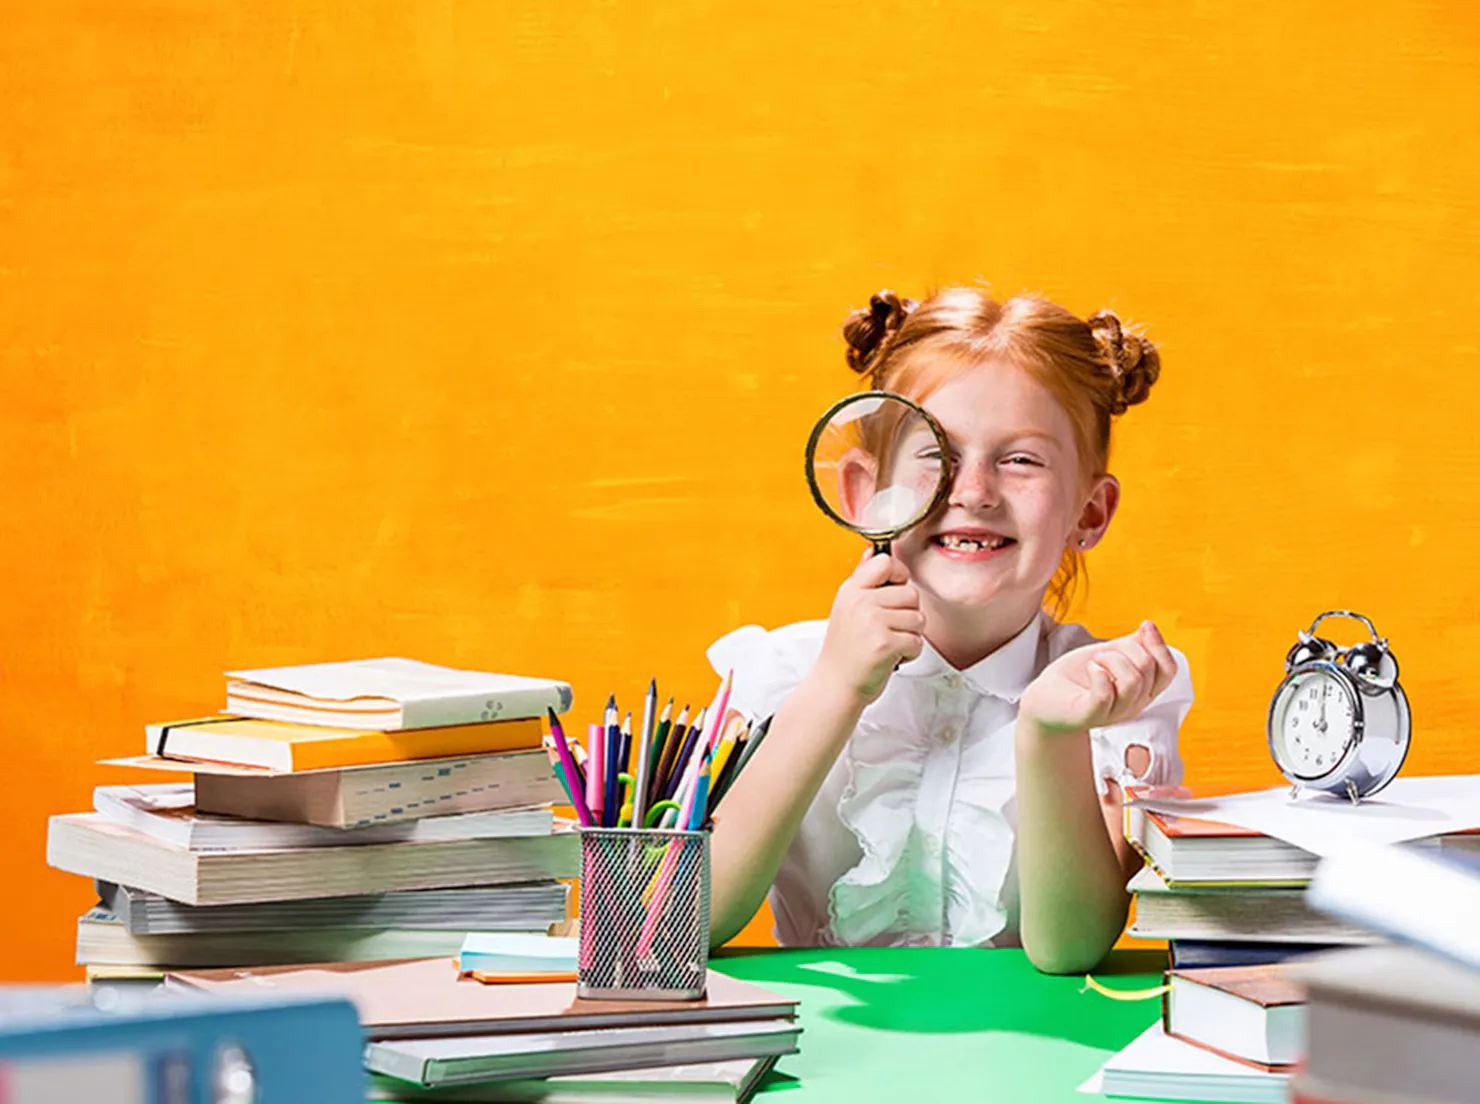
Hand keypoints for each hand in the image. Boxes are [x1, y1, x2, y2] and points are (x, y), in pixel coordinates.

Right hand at [815, 550, 924, 705]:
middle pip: (911, 594)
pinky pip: (917, 642)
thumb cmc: (845, 649)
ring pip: (918, 619)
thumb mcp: (847, 607)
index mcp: (851, 590)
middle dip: (907, 615)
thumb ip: (863, 581)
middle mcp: (861, 602)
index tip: (894, 591)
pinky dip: (909, 654)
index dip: (899, 575)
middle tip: (888, 629)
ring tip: (888, 643)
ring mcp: (873, 622)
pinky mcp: (885, 644)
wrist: (835, 684)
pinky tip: (891, 657)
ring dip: (910, 636)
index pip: (885, 562)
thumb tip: (872, 552)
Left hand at [1018, 621, 1176, 735]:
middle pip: (1150, 669)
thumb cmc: (1075, 678)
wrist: (1044, 701)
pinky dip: (1098, 673)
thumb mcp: (1108, 654)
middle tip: (1103, 653)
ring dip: (1112, 659)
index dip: (1160, 645)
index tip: (1145, 626)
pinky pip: (1105, 695)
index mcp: (1142, 690)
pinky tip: (1090, 668)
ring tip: (1095, 661)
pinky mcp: (1089, 716)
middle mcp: (1133, 704)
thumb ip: (1131, 645)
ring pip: (1133, 681)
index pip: (1169, 670)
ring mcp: (1113, 713)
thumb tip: (1149, 629)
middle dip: (1126, 648)